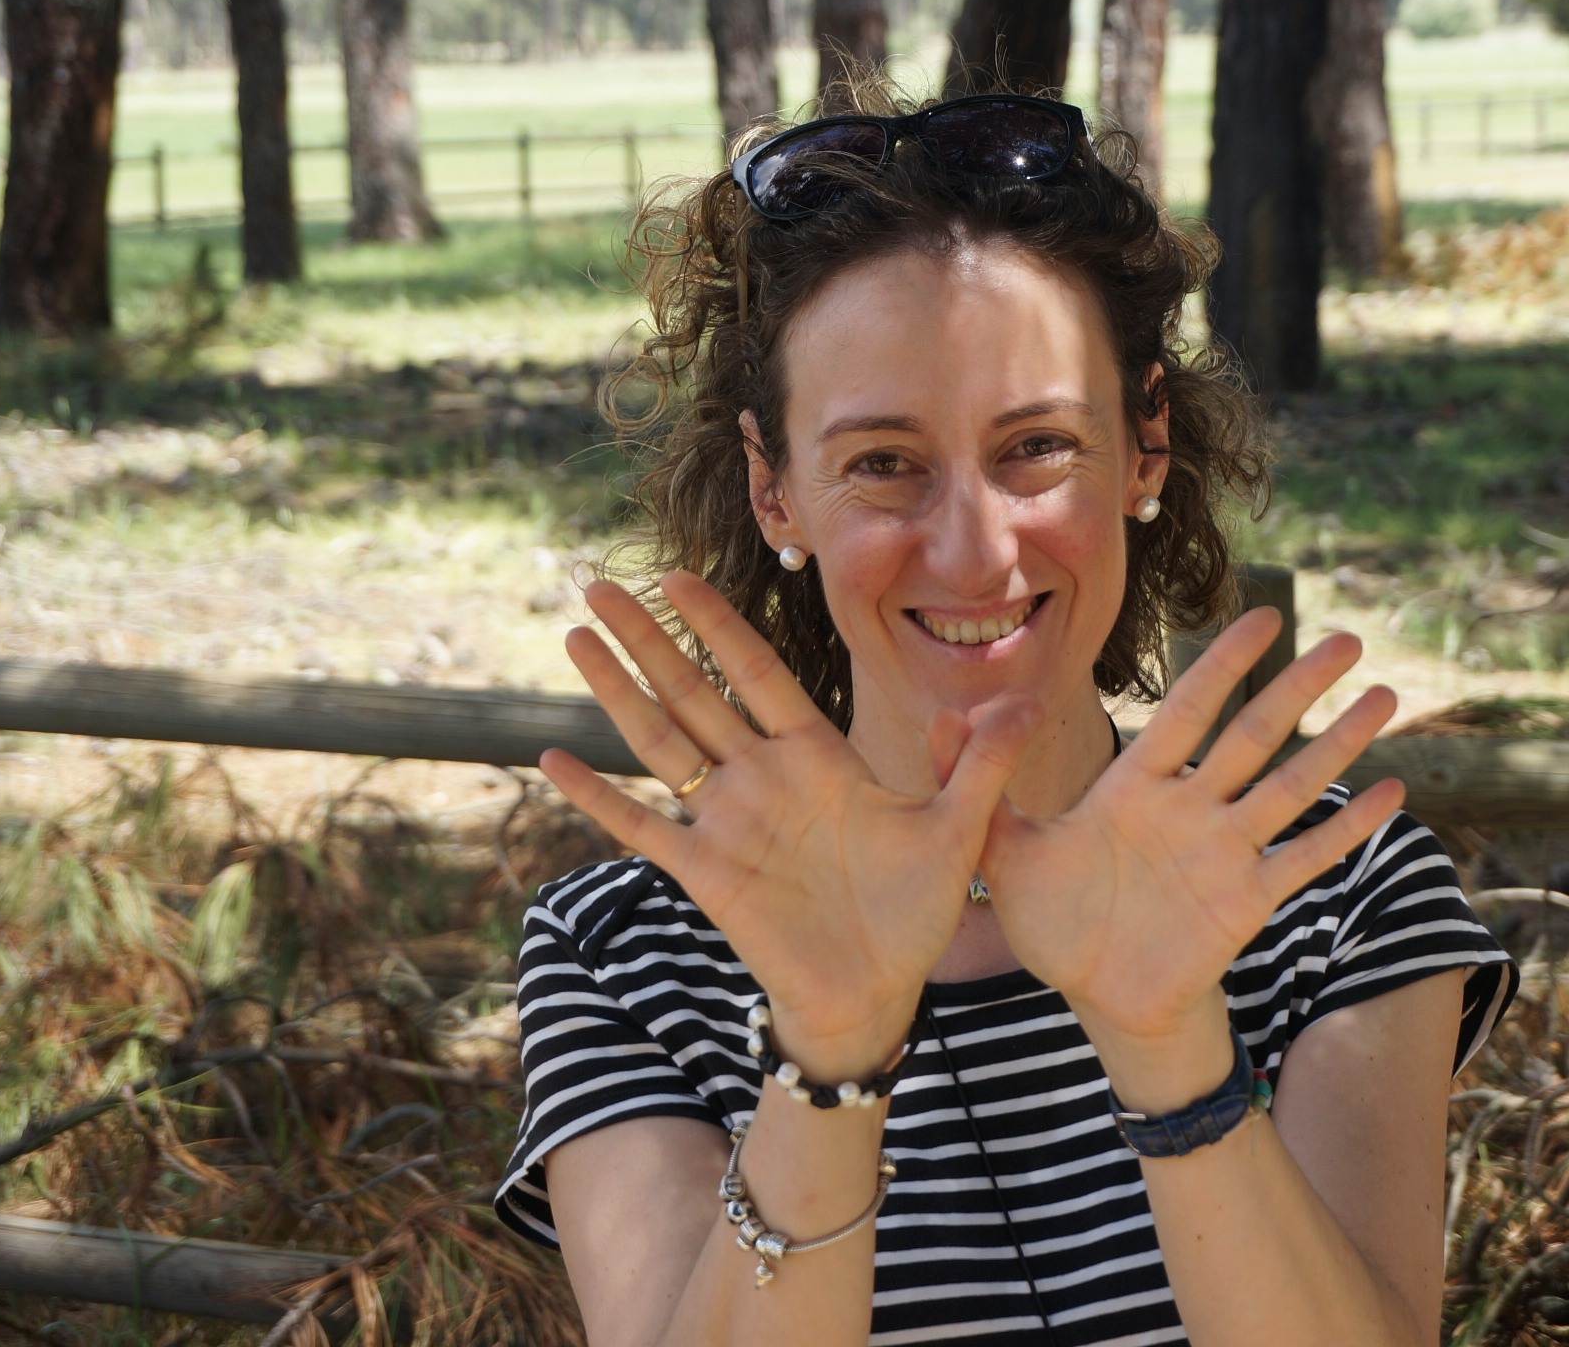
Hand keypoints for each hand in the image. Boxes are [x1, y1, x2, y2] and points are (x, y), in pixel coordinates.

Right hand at [538, 572, 1036, 1081]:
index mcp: (816, 756)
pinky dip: (598, 796)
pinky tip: (552, 760)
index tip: (679, 576)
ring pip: (659, 741)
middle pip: (693, 690)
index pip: (756, 671)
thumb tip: (1015, 703)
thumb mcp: (960, 829)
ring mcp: (727, 823)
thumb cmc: (916, 913)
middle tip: (599, 582)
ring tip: (576, 637)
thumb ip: (981, 765)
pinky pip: (642, 827)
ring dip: (617, 691)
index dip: (719, 624)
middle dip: (648, 637)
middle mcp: (761, 779)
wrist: (880, 993)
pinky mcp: (706, 873)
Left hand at [975, 610, 1405, 1104]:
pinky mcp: (1248, 900)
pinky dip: (1345, 826)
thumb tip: (945, 717)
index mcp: (1136, 787)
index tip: (1263, 616)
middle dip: (1299, 687)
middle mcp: (1191, 808)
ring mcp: (1226, 851)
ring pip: (1291, 785)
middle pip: (1254, 734)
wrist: (1099, 999)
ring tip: (1384, 698)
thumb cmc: (1056, 924)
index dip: (1224, 664)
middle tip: (1348, 640)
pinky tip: (1389, 791)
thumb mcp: (1004, 855)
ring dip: (1338, 744)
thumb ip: (982, 786)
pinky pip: (1304, 857)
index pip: (1187, 710)